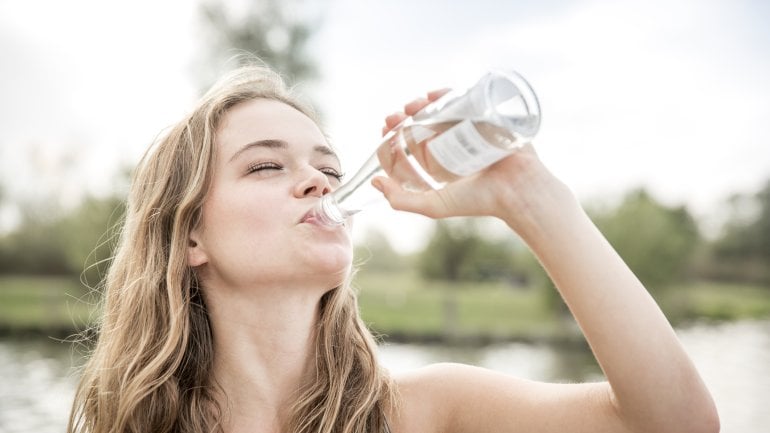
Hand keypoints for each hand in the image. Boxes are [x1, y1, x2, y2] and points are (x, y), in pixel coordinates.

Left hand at [373, 91, 573, 237]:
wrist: (517, 189)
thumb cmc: (479, 201)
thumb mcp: (434, 205)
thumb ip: (401, 201)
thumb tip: (374, 182)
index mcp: (441, 165)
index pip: (411, 146)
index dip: (395, 137)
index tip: (385, 130)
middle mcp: (453, 146)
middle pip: (423, 125)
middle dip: (405, 118)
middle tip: (395, 116)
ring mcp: (469, 131)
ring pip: (440, 111)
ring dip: (422, 104)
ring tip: (412, 106)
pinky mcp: (485, 118)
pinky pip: (463, 100)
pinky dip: (447, 94)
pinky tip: (433, 95)